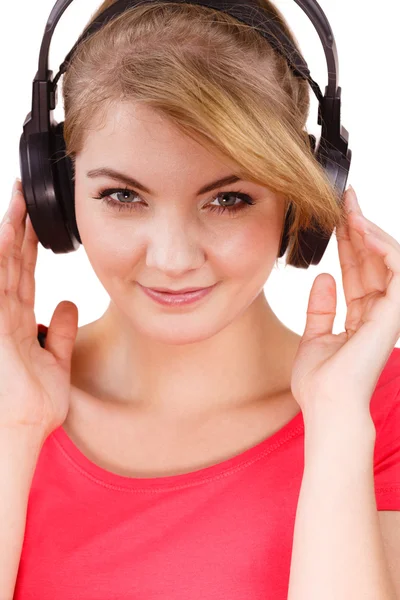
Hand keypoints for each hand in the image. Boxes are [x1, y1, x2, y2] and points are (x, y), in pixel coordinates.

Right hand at [0, 179, 78, 438]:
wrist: (24, 428)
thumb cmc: (35, 403)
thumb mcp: (57, 361)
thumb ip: (62, 331)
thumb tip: (69, 304)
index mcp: (20, 320)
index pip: (24, 273)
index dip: (28, 245)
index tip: (36, 221)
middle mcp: (6, 313)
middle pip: (13, 261)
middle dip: (18, 228)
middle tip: (24, 195)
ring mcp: (0, 316)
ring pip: (4, 265)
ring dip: (10, 232)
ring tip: (17, 201)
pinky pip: (1, 284)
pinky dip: (3, 258)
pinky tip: (9, 233)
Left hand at [290, 185, 399, 417]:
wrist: (326, 404)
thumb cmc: (320, 382)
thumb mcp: (314, 336)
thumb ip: (320, 307)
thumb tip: (322, 278)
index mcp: (362, 317)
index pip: (356, 270)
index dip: (347, 243)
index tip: (335, 217)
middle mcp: (378, 311)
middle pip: (371, 260)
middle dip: (358, 227)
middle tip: (345, 198)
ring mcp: (389, 311)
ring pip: (386, 259)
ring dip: (369, 231)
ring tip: (350, 208)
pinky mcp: (394, 312)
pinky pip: (396, 270)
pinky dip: (381, 247)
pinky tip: (362, 229)